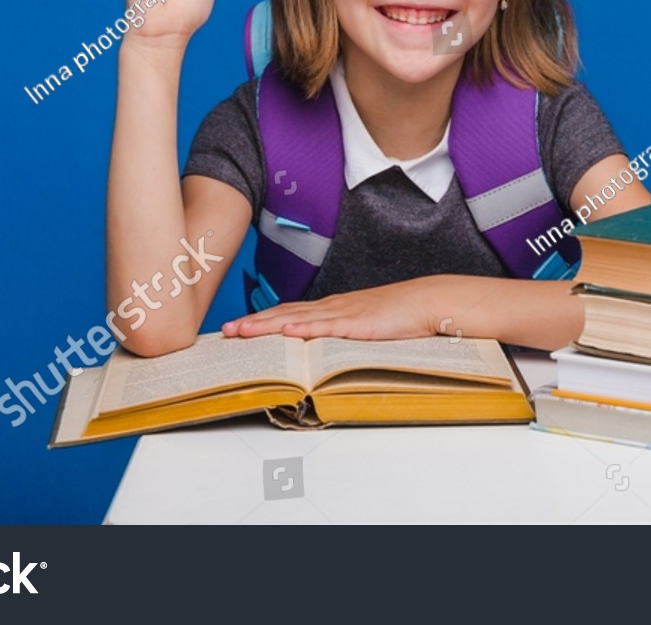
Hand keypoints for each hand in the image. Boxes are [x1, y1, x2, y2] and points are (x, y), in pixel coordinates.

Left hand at [220, 277, 445, 340]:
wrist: (426, 301)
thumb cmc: (398, 314)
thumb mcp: (362, 325)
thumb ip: (340, 333)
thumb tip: (320, 349)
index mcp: (332, 308)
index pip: (288, 312)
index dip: (261, 319)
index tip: (237, 327)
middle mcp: (331, 307)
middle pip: (284, 313)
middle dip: (252, 323)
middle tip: (225, 331)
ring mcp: (343, 313)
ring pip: (297, 318)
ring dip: (266, 325)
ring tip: (241, 331)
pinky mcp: (358, 323)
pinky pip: (326, 326)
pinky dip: (304, 327)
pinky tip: (286, 331)